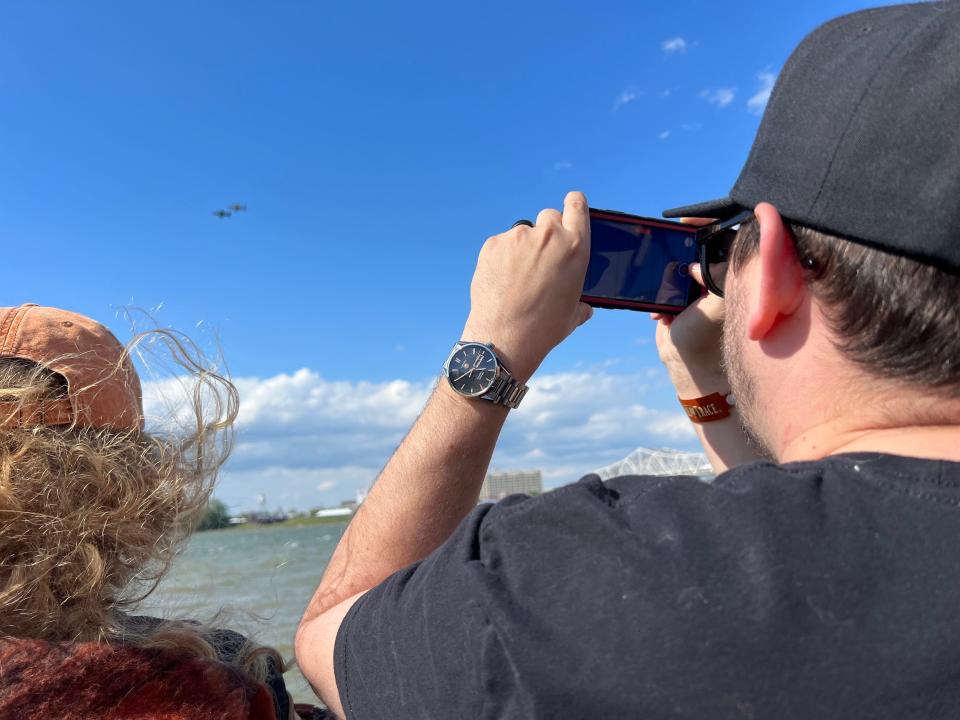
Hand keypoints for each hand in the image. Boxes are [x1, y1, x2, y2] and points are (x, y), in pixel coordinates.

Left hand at [461, 192, 593, 382]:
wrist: (504, 337)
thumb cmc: (544, 328)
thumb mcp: (573, 313)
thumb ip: (581, 300)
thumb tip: (585, 306)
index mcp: (575, 247)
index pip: (577, 205)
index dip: (573, 205)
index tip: (569, 208)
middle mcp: (548, 236)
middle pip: (548, 217)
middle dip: (547, 233)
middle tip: (540, 260)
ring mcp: (518, 238)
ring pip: (522, 233)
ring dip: (522, 248)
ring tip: (518, 278)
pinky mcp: (493, 244)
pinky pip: (501, 244)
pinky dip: (502, 257)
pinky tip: (502, 280)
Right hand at [652, 218, 727, 395]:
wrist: (686, 365)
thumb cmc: (706, 337)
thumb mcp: (715, 306)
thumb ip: (716, 280)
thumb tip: (695, 266)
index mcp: (731, 278)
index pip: (724, 242)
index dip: (708, 227)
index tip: (688, 221)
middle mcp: (715, 281)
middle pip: (697, 250)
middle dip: (681, 248)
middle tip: (667, 241)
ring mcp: (696, 291)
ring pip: (678, 266)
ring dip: (665, 273)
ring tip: (662, 287)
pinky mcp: (677, 301)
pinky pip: (664, 285)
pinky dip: (658, 294)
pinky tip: (659, 312)